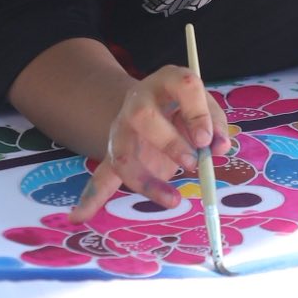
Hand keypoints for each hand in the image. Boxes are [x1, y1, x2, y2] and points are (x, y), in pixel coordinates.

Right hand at [72, 65, 228, 220]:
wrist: (154, 101)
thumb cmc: (185, 105)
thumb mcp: (206, 105)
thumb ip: (215, 125)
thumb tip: (219, 149)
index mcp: (167, 81)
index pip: (183, 86)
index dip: (197, 112)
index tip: (207, 140)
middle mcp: (139, 101)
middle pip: (143, 118)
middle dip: (168, 142)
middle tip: (193, 163)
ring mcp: (122, 128)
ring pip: (122, 153)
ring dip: (146, 180)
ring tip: (173, 201)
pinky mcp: (116, 153)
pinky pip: (102, 176)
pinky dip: (91, 198)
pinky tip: (79, 216)